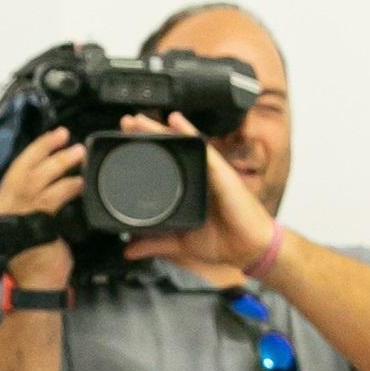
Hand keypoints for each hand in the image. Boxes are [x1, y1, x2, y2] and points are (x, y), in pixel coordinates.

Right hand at [0, 127, 84, 289]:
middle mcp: (4, 206)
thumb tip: (58, 180)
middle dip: (45, 148)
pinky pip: (51, 198)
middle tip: (66, 136)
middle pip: (24, 168)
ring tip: (79, 153)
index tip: (53, 137)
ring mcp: (17, 214)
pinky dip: (67, 187)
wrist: (36, 285)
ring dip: (60, 163)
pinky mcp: (33, 223)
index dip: (35, 150)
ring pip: (37, 179)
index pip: (16, 169)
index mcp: (1, 205)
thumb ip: (38, 204)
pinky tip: (80, 181)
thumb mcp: (32, 224)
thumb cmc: (36, 258)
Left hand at [121, 126, 279, 274]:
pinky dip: (189, 132)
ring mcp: (209, 171)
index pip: (163, 165)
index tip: (122, 143)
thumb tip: (129, 251)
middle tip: (125, 123)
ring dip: (160, 129)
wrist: (248, 250)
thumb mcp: (180, 244)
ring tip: (139, 119)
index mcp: (189, 188)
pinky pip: (203, 148)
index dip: (144, 152)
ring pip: (181, 143)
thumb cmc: (223, 241)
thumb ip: (155, 244)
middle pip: (169, 149)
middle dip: (146, 134)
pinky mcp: (221, 172)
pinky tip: (175, 120)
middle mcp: (198, 175)